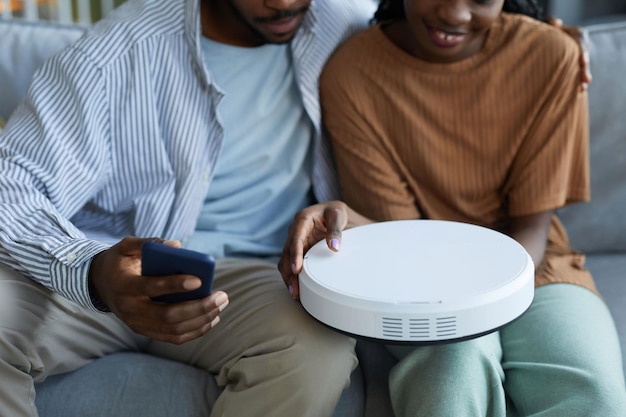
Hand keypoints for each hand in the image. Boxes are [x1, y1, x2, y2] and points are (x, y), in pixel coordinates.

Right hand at [88, 236, 228, 343]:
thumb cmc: (119, 262)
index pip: (151, 287)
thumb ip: (148, 243)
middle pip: (168, 316)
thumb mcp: (126, 247)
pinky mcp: (146, 331)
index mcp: (123, 285)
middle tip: (222, 296)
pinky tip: (212, 319)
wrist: (100, 284)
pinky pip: (174, 337)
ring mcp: (137, 324)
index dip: (175, 285)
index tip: (200, 279)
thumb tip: (176, 246)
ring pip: (174, 330)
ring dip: (202, 319)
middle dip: (199, 307)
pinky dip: (196, 330)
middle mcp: (129, 309)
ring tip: (221, 305)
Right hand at [278, 201, 371, 299]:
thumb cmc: (334, 212)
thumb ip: (335, 229)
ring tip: (295, 294)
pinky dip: (292, 276)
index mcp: (302, 220)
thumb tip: (334, 247)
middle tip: (295, 289)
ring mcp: (294, 241)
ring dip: (288, 277)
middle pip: (286, 253)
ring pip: (285, 261)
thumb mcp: (337, 215)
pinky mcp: (298, 250)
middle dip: (289, 272)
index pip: (295, 239)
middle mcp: (294, 231)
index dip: (294, 255)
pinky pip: (290, 264)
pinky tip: (297, 289)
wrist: (332, 212)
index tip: (296, 269)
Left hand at [548, 17, 591, 90]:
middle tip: (586, 79)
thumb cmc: (545, 33)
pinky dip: (576, 84)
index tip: (583, 61)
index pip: (581, 39)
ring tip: (582, 88)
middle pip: (584, 57)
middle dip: (585, 69)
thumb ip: (550, 23)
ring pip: (582, 68)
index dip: (583, 50)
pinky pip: (576, 76)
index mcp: (575, 34)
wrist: (542, 43)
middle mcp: (578, 47)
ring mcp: (576, 59)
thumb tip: (556, 23)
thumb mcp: (546, 26)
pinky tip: (578, 93)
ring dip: (582, 79)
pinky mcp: (572, 69)